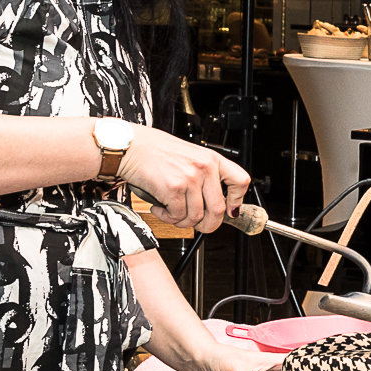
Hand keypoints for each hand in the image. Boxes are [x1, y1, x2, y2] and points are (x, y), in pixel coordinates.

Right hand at [117, 127, 250, 232]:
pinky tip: (160, 208)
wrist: (130, 146)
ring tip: (172, 212)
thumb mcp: (189, 156)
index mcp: (211, 159)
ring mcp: (190, 179)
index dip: (237, 200)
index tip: (231, 210)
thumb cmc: (155, 151)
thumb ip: (203, 174)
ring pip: (196, 217)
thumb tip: (212, 200)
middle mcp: (204, 168)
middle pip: (219, 209)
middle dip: (208, 224)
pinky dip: (168, 217)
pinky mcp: (173, 189)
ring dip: (182, 222)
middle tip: (198, 224)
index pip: (240, 181)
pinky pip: (178, 216)